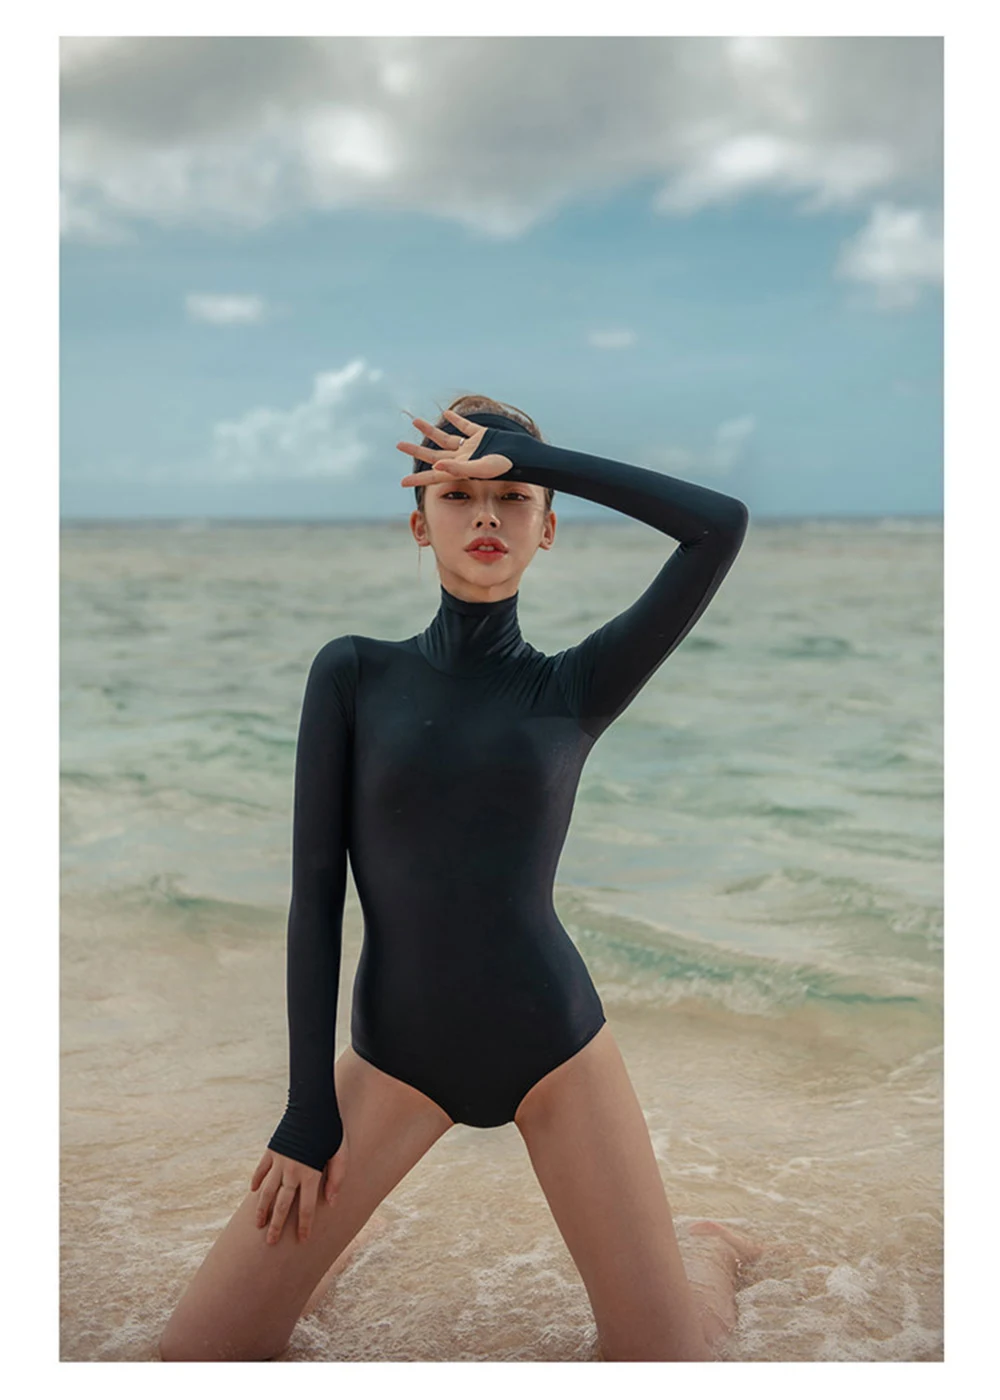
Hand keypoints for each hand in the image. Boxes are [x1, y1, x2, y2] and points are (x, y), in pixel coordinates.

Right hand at [250, 1136, 349, 1244]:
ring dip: (262, 1210)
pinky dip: (256, 1181)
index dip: (304, 1225)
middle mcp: (292, 1172)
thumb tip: (331, 1202)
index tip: (302, 1240)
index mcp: (310, 1174)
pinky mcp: (271, 1150)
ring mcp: (279, 1162)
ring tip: (258, 1225)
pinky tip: (253, 1193)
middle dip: (276, 1225)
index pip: (306, 1208)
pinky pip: (261, 1170)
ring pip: (266, 1192)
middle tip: (270, 1242)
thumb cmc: (331, 1129)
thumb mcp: (341, 1153)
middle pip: (282, 1205)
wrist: (311, 1105)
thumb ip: (337, 1178)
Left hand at [397, 405, 512, 487]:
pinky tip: (446, 414)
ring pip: (445, 438)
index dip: (418, 479)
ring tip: (415, 422)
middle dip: (416, 451)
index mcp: (459, 469)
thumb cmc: (505, 465)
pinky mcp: (481, 434)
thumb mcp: (480, 468)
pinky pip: (465, 426)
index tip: (401, 483)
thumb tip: (435, 466)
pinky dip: (456, 420)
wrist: (525, 455)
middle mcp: (463, 458)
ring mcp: (471, 446)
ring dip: (430, 431)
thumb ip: (458, 467)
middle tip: (398, 445)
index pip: (433, 475)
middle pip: (433, 454)